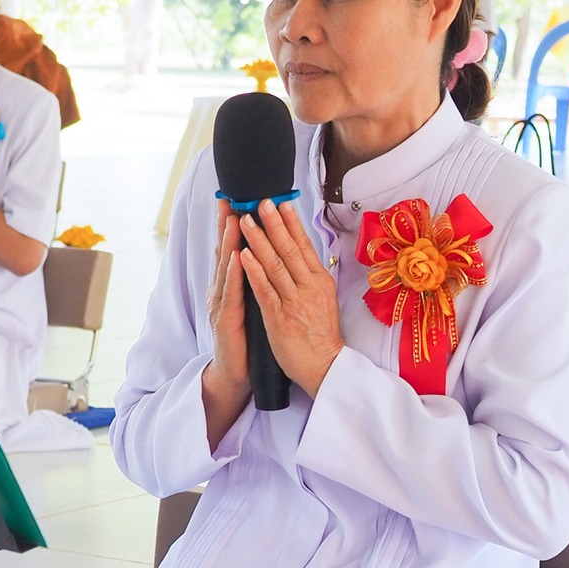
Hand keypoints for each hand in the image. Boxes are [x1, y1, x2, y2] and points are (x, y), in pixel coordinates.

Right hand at [203, 207, 249, 400]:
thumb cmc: (245, 337)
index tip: (238, 198)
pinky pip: (232, 293)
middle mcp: (221, 290)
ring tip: (234, 218)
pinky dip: (234, 273)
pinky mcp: (226, 319)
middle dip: (226, 223)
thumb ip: (252, 278)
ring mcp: (221, 303)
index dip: (233, 223)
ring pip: (226, 267)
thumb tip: (259, 254)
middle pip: (224, 251)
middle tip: (229, 197)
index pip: (233, 248)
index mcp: (230, 285)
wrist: (235, 373)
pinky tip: (237, 257)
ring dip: (230, 242)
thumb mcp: (250, 301)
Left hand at [237, 199, 342, 395]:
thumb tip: (303, 256)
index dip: (292, 223)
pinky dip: (254, 270)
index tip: (282, 203)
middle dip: (274, 223)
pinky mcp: (280, 317)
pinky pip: (265, 289)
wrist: (324, 366)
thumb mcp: (324, 300)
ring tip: (245, 220)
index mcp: (320, 281)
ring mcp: (294, 301)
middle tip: (261, 201)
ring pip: (275, 264)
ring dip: (259, 240)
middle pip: (290, 249)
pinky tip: (244, 255)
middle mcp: (309, 287)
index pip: (305, 246)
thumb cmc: (321, 335)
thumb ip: (311, 278)